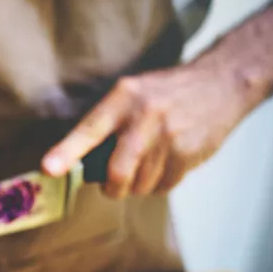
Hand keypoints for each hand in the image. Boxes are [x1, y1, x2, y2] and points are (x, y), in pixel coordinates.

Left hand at [42, 60, 258, 197]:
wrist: (223, 83)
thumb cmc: (166, 93)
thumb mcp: (133, 92)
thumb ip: (108, 123)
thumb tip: (80, 163)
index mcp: (123, 98)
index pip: (89, 129)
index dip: (67, 152)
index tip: (49, 168)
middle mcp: (145, 117)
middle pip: (117, 172)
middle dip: (111, 187)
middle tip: (112, 185)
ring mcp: (170, 137)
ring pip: (140, 184)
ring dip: (137, 185)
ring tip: (147, 163)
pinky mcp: (189, 153)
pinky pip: (163, 186)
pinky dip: (159, 184)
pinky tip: (167, 163)